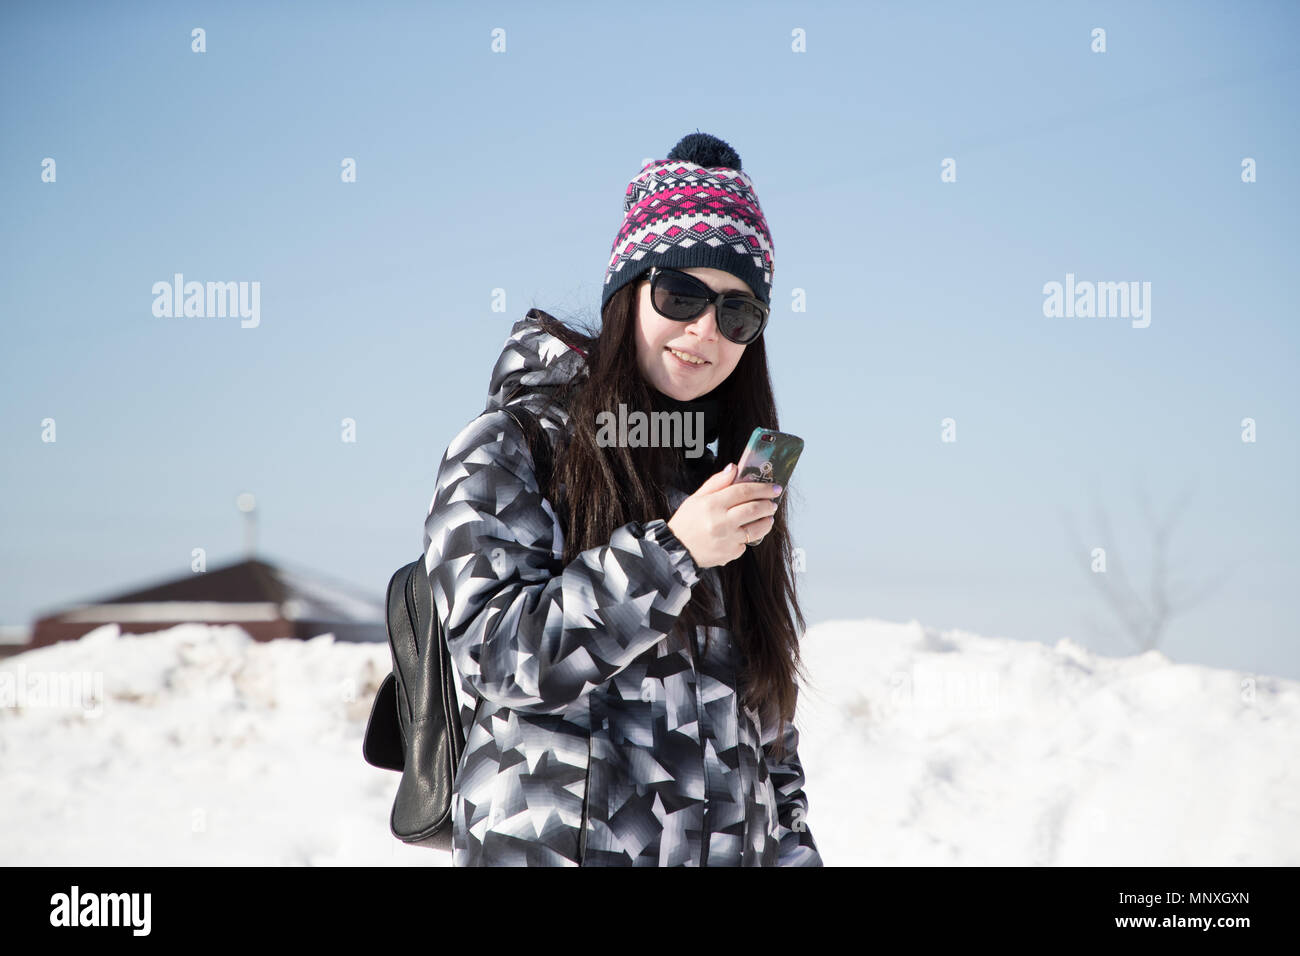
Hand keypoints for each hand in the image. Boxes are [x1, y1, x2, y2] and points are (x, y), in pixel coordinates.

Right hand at [667, 463, 782, 568]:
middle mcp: (721, 521)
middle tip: (772, 502)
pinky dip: (749, 537)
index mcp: (712, 504)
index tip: (773, 488)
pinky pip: (747, 543)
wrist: (676, 550)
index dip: (762, 488)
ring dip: (766, 521)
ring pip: (757, 529)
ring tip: (767, 517)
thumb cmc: (686, 522)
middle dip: (768, 504)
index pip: (744, 491)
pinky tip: (745, 533)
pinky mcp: (730, 553)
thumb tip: (734, 469)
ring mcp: (727, 539)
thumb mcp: (696, 497)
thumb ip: (717, 482)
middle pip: (754, 509)